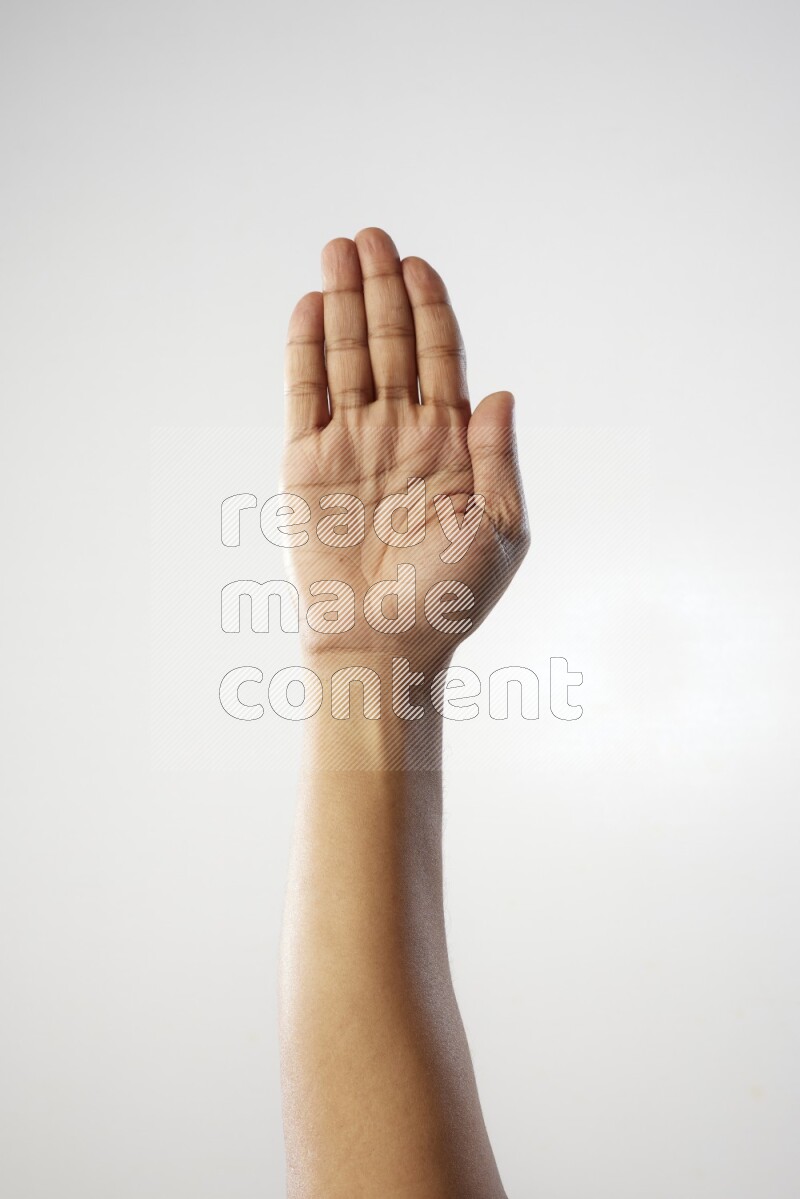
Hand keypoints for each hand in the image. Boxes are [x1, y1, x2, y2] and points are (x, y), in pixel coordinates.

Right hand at [281, 227, 528, 672]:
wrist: (383, 643)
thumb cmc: (450, 597)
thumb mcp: (499, 529)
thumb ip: (498, 458)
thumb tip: (501, 391)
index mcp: (451, 443)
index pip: (440, 359)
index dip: (430, 310)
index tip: (418, 266)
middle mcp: (400, 432)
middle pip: (391, 343)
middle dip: (382, 288)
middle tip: (371, 236)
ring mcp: (352, 443)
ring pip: (348, 356)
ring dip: (344, 303)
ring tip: (339, 250)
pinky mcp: (307, 463)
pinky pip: (305, 394)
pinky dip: (306, 350)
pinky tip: (311, 306)